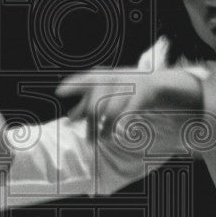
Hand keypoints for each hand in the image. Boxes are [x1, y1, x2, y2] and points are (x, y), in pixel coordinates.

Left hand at [55, 68, 202, 138]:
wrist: (156, 83)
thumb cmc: (124, 90)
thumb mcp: (106, 93)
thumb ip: (87, 104)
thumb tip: (69, 119)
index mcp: (102, 76)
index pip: (84, 79)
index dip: (72, 85)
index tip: (59, 91)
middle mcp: (113, 78)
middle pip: (96, 105)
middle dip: (91, 125)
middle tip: (89, 140)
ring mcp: (128, 85)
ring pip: (111, 113)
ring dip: (105, 130)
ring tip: (102, 139)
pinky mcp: (142, 94)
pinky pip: (128, 113)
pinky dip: (121, 124)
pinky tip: (118, 132)